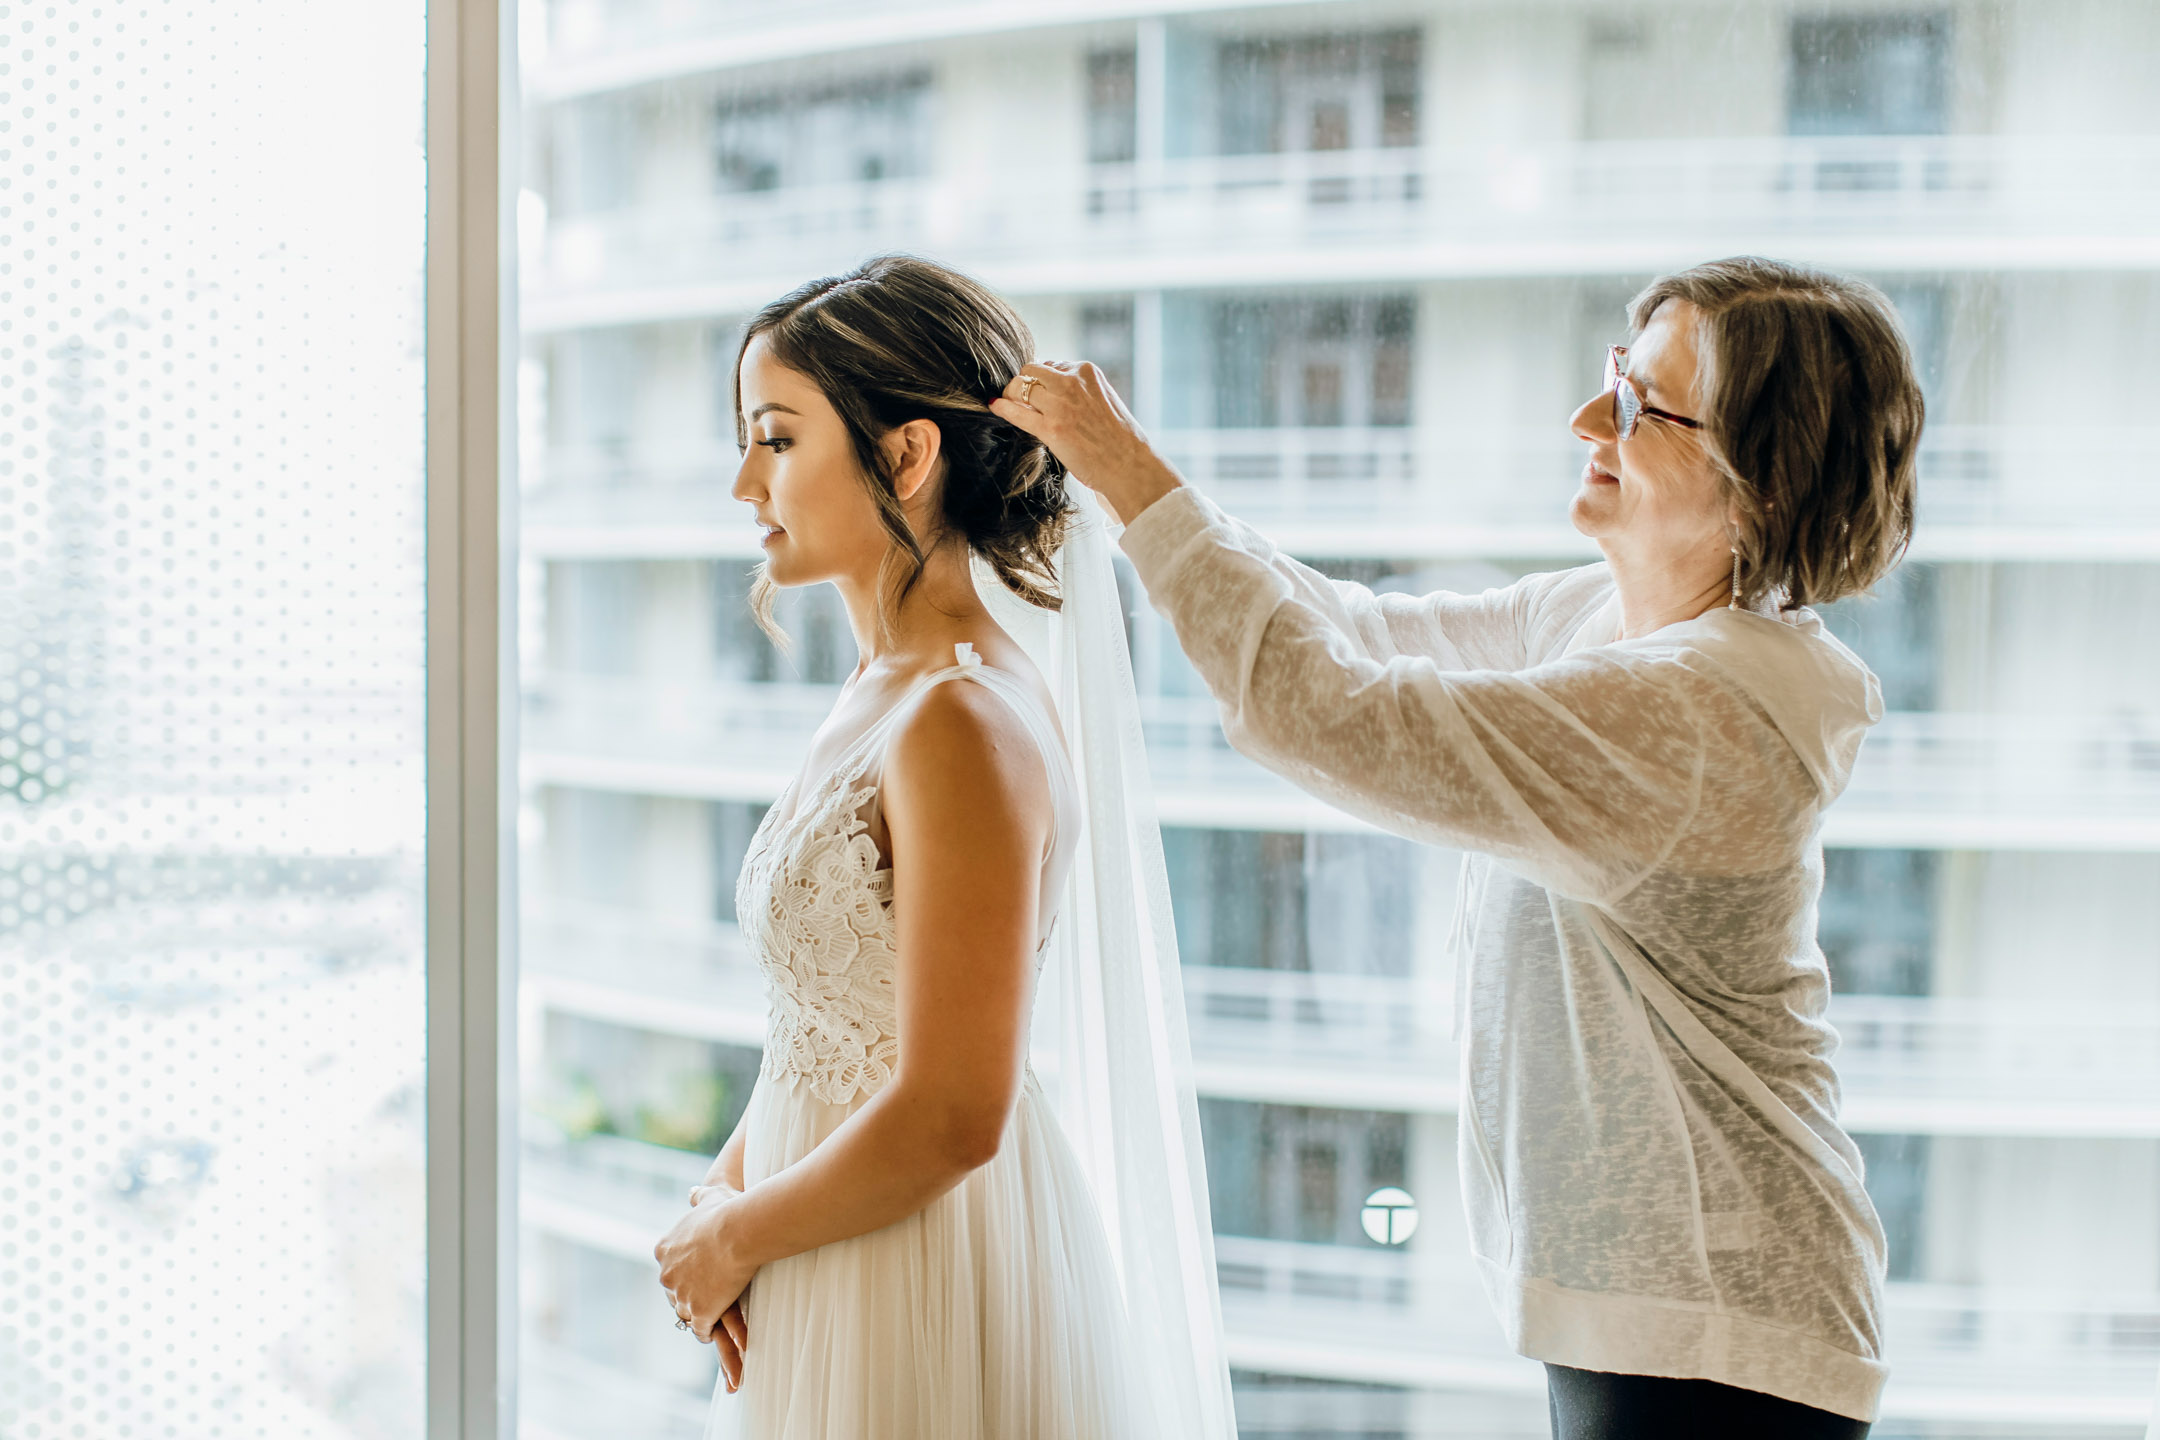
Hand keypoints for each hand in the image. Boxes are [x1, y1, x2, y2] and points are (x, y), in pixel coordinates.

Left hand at [655, 1183, 757, 1380]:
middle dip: (689, 1297)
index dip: (686, 1274)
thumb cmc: (727, 1211)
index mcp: (664, 1249)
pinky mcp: (699, 1312)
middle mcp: (667, 1275)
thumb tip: (694, 1193)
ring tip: (711, 1322)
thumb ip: (699, 1198)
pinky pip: (701, 1330)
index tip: (700, 1275)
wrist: (738, 1231)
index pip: (670, 1269)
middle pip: (674, 1294)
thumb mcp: (709, 1198)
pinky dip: (707, 1333)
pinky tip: (717, 1333)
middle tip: (707, 1299)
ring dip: (697, 1317)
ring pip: (685, 1314)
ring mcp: (682, 1296)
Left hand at [989, 361, 1182, 524]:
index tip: (1040, 394)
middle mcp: (1072, 382)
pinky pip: (1016, 412)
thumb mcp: (1104, 400)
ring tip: (1010, 405)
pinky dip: (1002, 407)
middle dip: (1023, 384)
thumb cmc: (1120, 438)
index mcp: (1087, 372)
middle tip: (1019, 398)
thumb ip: (1081, 390)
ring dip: (1011, 396)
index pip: (1052, 365)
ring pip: (1020, 387)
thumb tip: (1053, 388)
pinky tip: (995, 406)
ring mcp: (1060, 405)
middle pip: (1031, 371)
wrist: (1130, 465)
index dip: (1043, 381)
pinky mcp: (1051, 429)